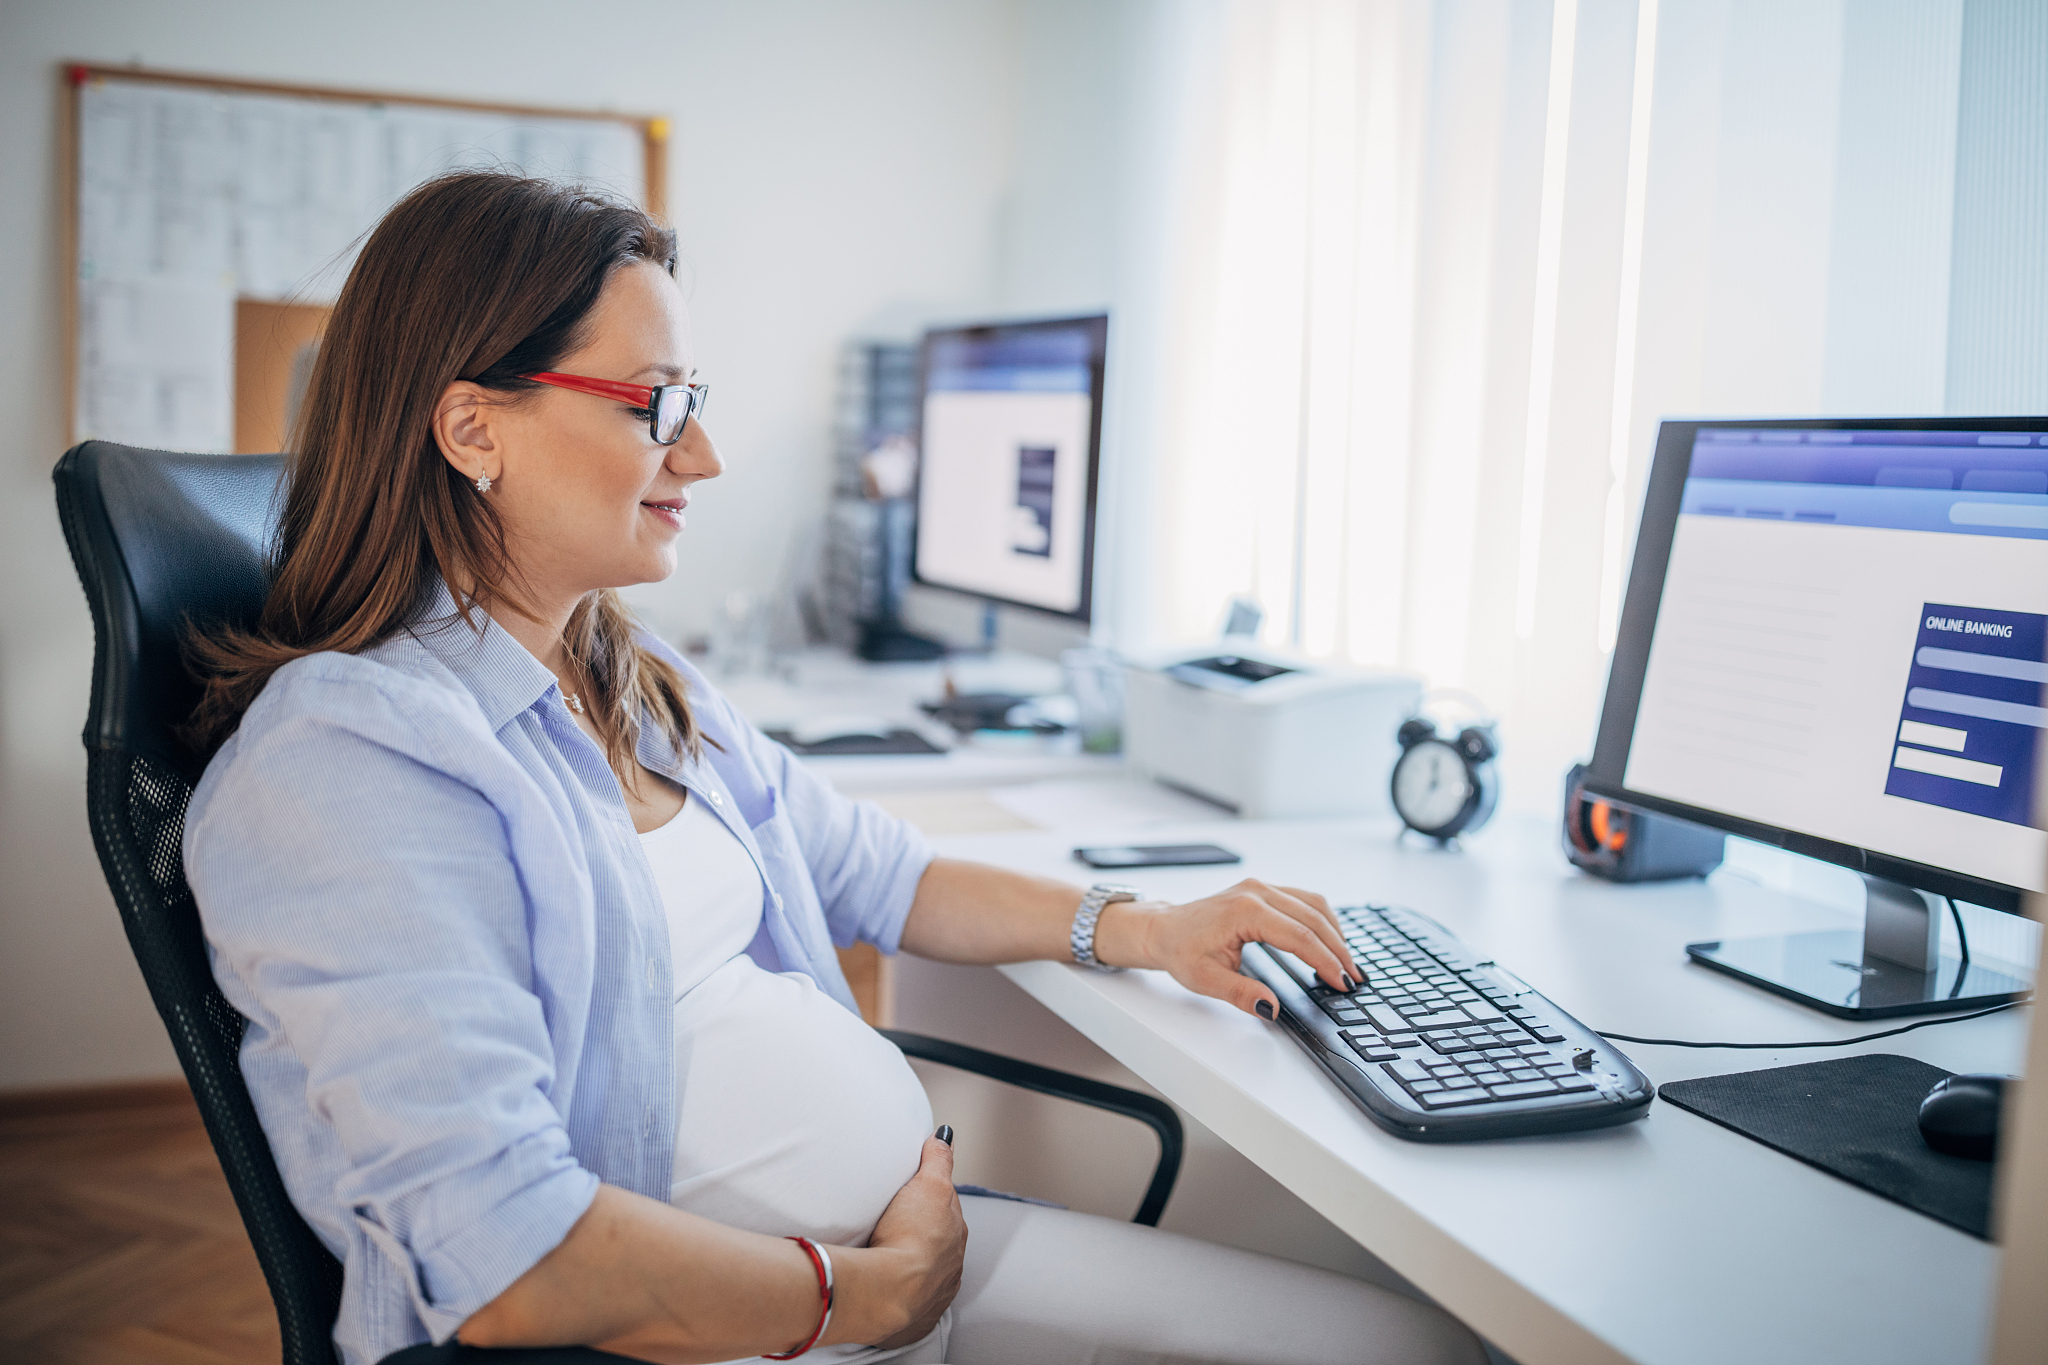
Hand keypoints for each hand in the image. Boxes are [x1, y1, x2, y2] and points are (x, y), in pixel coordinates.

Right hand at [828, 1132, 965, 1349]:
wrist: (890, 1290)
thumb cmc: (909, 1235)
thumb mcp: (928, 1184)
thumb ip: (938, 1160)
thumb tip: (945, 1137)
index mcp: (956, 1233)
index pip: (947, 1211)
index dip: (930, 1201)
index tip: (913, 1198)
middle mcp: (951, 1266)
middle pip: (937, 1243)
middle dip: (921, 1234)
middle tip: (894, 1226)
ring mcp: (934, 1294)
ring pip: (925, 1274)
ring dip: (911, 1265)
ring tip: (886, 1257)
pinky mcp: (914, 1320)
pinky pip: (910, 1303)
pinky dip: (901, 1294)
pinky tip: (886, 1289)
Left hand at [1096, 878, 1359, 1017]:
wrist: (1163, 929)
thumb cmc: (1181, 950)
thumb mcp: (1206, 980)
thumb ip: (1241, 995)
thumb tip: (1271, 1009)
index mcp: (1245, 911)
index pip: (1300, 937)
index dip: (1325, 962)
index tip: (1341, 984)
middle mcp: (1257, 892)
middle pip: (1314, 919)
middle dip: (1338, 950)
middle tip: (1354, 978)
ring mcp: (1261, 887)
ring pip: (1313, 904)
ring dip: (1335, 932)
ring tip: (1347, 962)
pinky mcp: (1263, 890)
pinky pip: (1303, 900)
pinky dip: (1322, 921)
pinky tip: (1330, 940)